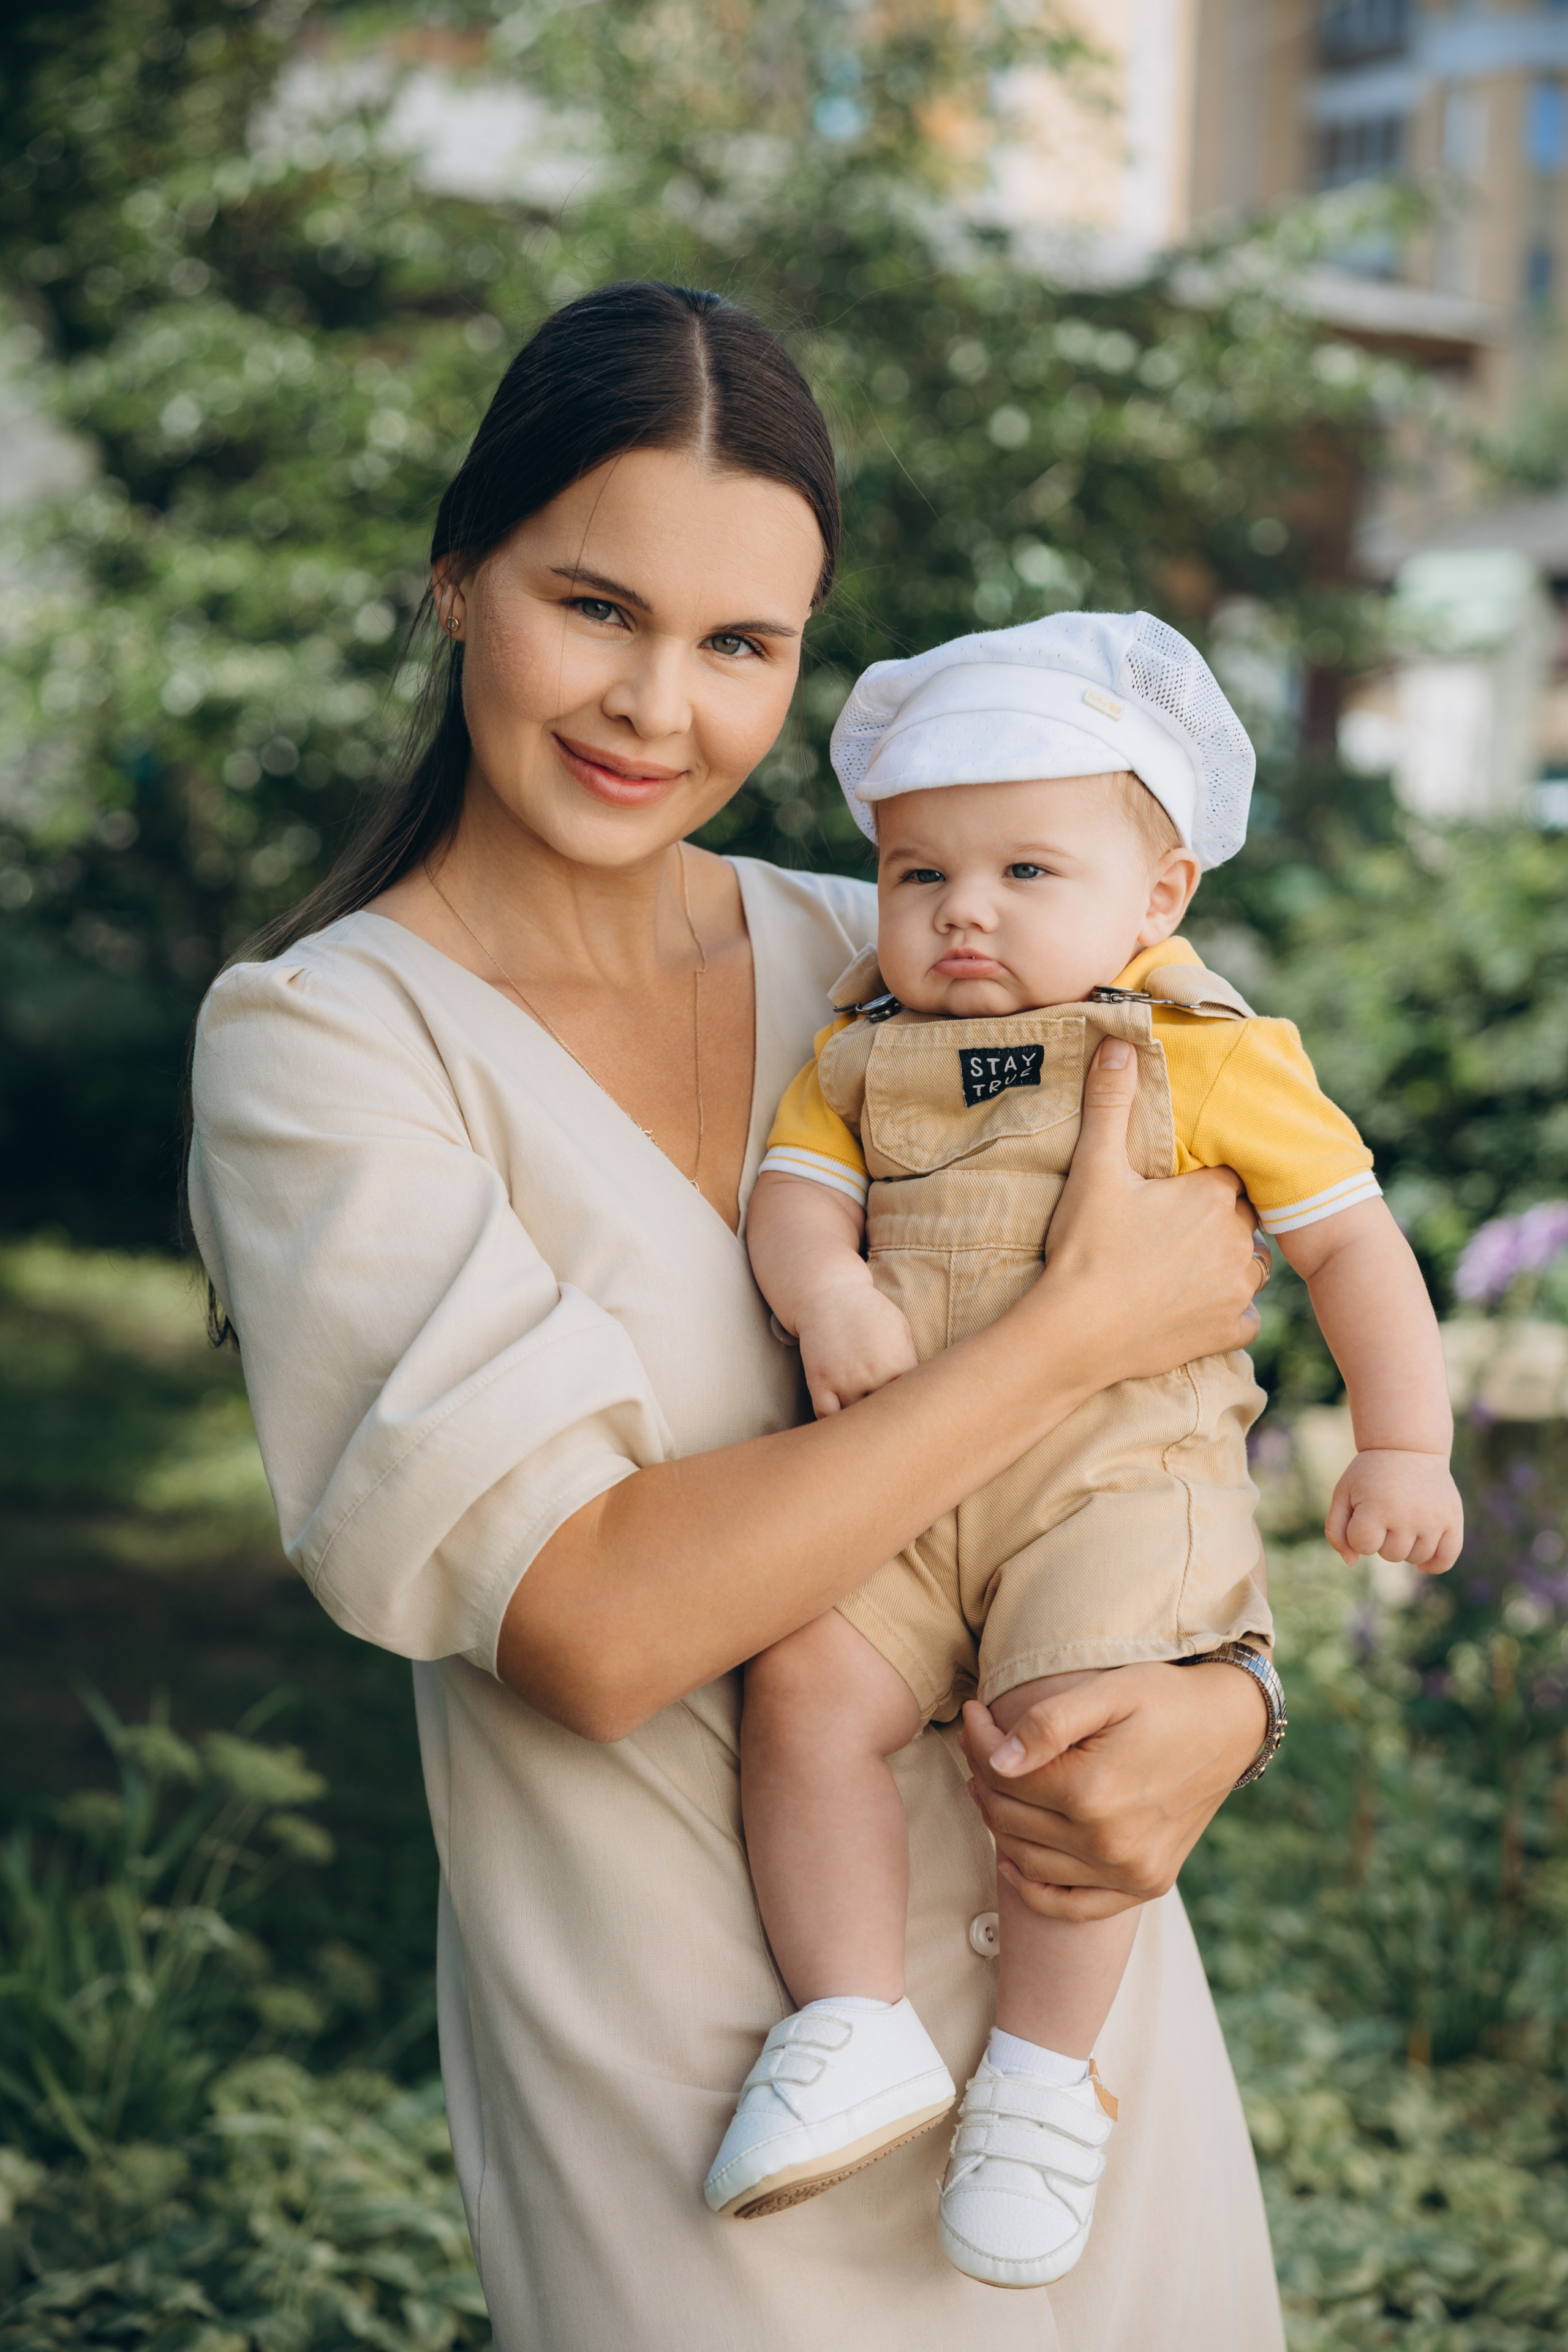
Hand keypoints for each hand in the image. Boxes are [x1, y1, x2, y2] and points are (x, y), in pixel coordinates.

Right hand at [796, 1281, 918, 1416]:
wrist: (829, 1295)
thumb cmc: (869, 1312)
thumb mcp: (901, 1330)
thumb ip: (909, 1363)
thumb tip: (918, 1390)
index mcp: (899, 1363)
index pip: (913, 1402)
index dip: (913, 1411)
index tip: (911, 1415)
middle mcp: (873, 1375)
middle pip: (887, 1416)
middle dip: (890, 1423)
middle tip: (890, 1427)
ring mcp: (845, 1380)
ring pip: (857, 1420)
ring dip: (862, 1425)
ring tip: (867, 1429)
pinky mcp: (820, 1382)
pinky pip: (827, 1416)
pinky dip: (834, 1425)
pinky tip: (840, 1423)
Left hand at [958, 1661, 1267, 1918]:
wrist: (1230, 1725)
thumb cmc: (1164, 1698)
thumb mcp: (1107, 1692)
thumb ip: (1047, 1724)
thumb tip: (996, 1761)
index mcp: (1092, 1791)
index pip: (1003, 1776)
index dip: (978, 1742)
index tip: (975, 1715)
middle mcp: (1108, 1842)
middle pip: (1010, 1818)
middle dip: (983, 1778)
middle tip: (978, 1744)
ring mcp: (1129, 1870)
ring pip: (1029, 1860)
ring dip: (999, 1824)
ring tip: (991, 1786)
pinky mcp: (1145, 1883)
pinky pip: (1073, 1905)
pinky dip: (1035, 1890)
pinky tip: (1012, 1862)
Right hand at [1031, 1036, 1266, 1390]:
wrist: (1076, 1333)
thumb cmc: (1085, 1249)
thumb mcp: (1094, 1169)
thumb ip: (1110, 1103)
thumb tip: (1120, 1042)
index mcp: (1213, 1196)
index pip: (1228, 1173)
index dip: (1201, 1179)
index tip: (1171, 1189)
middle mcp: (1238, 1240)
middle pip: (1242, 1216)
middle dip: (1216, 1217)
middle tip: (1170, 1225)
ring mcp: (1236, 1290)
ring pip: (1251, 1263)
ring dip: (1229, 1260)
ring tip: (1186, 1261)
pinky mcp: (1226, 1332)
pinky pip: (1245, 1317)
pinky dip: (1228, 1311)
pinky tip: (1199, 1306)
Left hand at [1325, 1448, 1462, 1572]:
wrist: (1408, 1448)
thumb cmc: (1370, 1475)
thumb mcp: (1343, 1494)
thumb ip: (1336, 1531)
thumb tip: (1351, 1562)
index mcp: (1378, 1507)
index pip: (1363, 1546)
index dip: (1358, 1533)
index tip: (1362, 1513)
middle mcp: (1408, 1515)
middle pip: (1390, 1555)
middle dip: (1382, 1539)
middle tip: (1385, 1512)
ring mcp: (1434, 1519)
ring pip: (1416, 1558)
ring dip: (1405, 1547)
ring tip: (1402, 1521)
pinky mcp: (1453, 1520)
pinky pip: (1446, 1559)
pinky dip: (1433, 1565)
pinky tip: (1422, 1562)